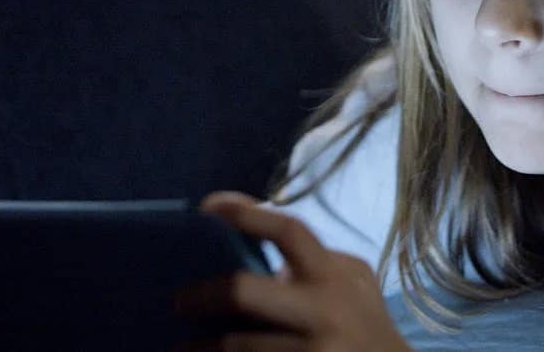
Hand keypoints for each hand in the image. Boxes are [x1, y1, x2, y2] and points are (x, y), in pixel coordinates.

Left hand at [173, 190, 411, 351]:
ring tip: (184, 346)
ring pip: (237, 345)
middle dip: (203, 295)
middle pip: (243, 292)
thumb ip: (313, 260)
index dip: (247, 214)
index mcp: (335, 274)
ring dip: (202, 346)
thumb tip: (253, 237)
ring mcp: (314, 350)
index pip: (289, 231)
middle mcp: (324, 309)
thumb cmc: (364, 319)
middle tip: (179, 300)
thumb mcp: (351, 279)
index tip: (207, 206)